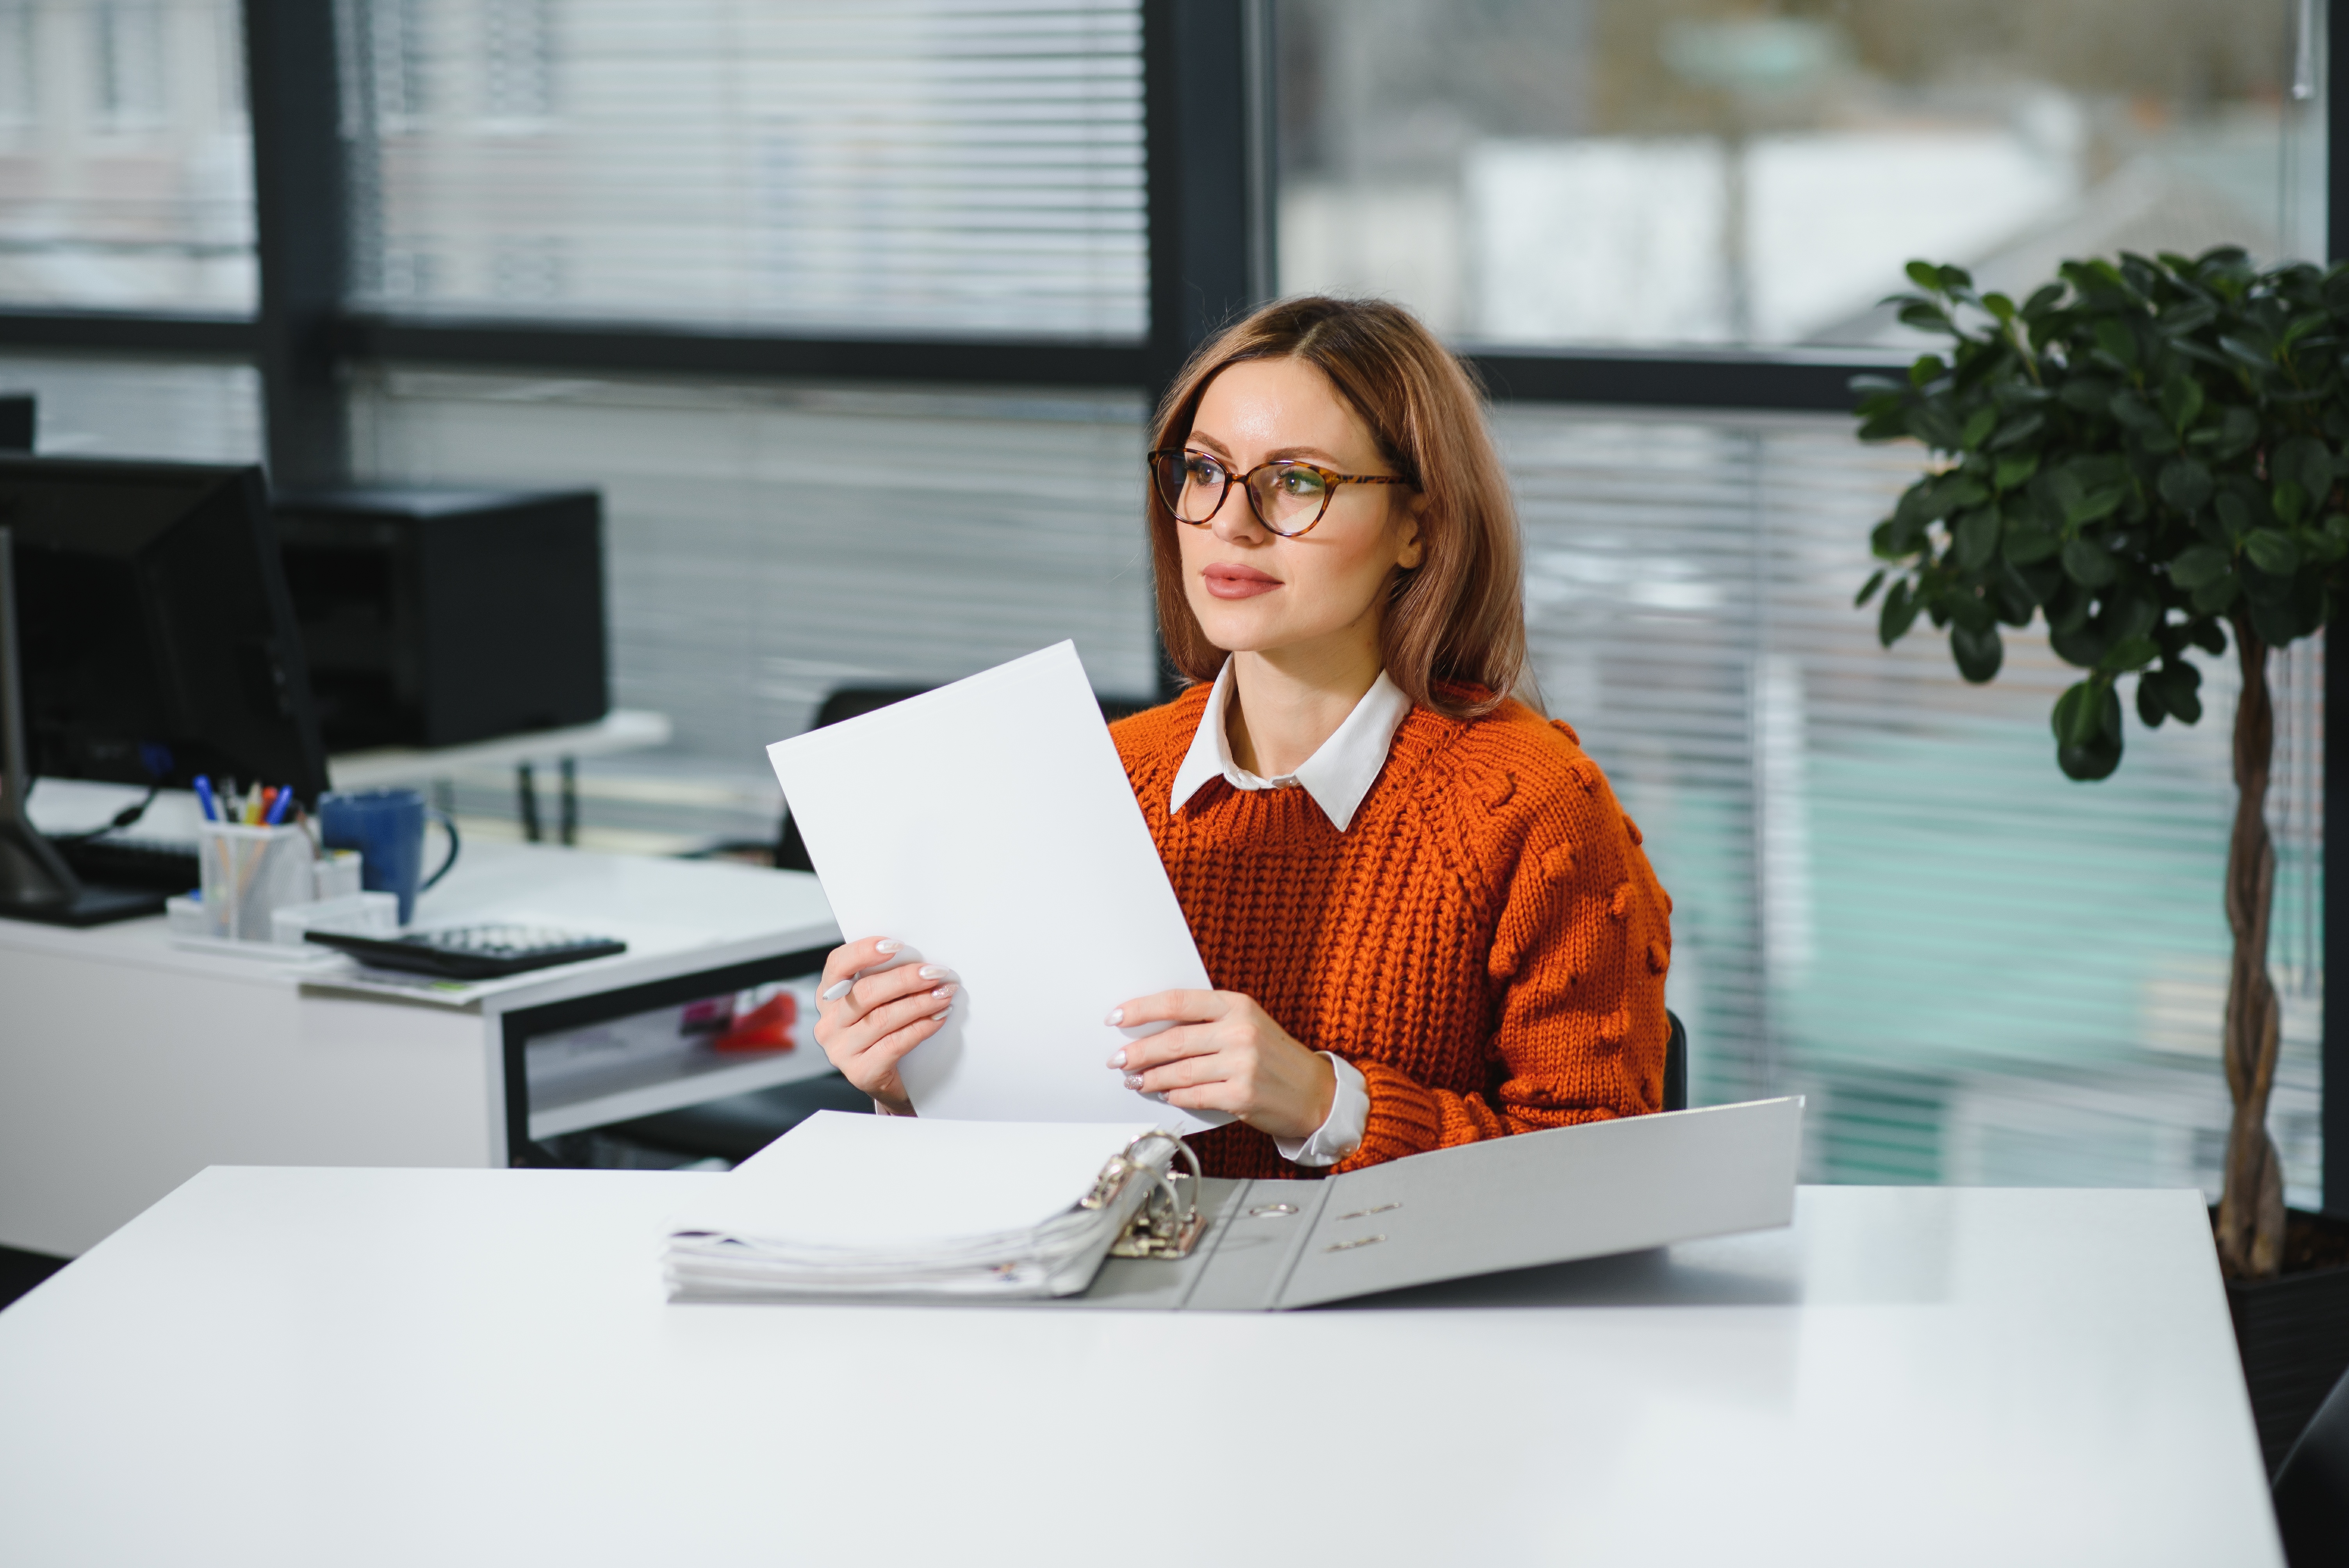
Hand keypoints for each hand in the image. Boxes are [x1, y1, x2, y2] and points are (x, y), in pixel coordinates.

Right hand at [812, 937, 954, 1115]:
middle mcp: (829, 1023)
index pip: (837, 965)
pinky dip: (921, 1028)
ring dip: (920, 1003)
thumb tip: (918, 959)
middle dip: (905, 979)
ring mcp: (841, 1050)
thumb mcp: (879, 1003)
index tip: (895, 944)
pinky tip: (937, 1018)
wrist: (890, 1083)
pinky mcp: (860, 1072)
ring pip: (882, 1018)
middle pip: (865, 992)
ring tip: (944, 994)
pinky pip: (894, 1044)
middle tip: (935, 972)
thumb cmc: (886, 1034)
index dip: (863, 951)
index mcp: (829, 997)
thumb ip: (885, 981)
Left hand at [1104, 990, 1334, 1140]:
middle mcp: (1240, 1031)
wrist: (1315, 1092)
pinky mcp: (1242, 1096)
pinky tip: (1165, 1094)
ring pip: (1179, 1071)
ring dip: (1150, 1078)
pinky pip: (1194, 1096)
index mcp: (1237, 1005)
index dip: (1141, 1009)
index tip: (1116, 1018)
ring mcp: (1243, 1065)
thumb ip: (1207, 1022)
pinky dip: (1175, 1096)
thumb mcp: (1246, 1023)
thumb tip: (1153, 1029)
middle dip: (1138, 1051)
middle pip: (1173, 1040)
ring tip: (1134, 1080)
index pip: (1178, 1002)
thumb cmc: (1273, 1056)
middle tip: (1116, 1059)